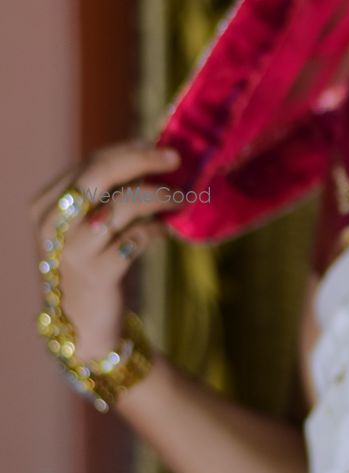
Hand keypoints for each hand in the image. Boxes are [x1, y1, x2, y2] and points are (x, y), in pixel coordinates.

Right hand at [31, 142, 179, 362]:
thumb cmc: (89, 264)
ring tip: (179, 198)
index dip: (128, 151)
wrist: (82, 326)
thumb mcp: (84, 225)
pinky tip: (163, 231)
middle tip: (175, 158)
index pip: (89, 163)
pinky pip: (137, 239)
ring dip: (159, 196)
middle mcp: (52, 225)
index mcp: (45, 205)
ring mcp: (73, 251)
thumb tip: (149, 152)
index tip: (157, 147)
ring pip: (123, 204)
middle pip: (101, 174)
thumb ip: (105, 193)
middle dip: (142, 160)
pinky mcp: (98, 274)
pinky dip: (156, 230)